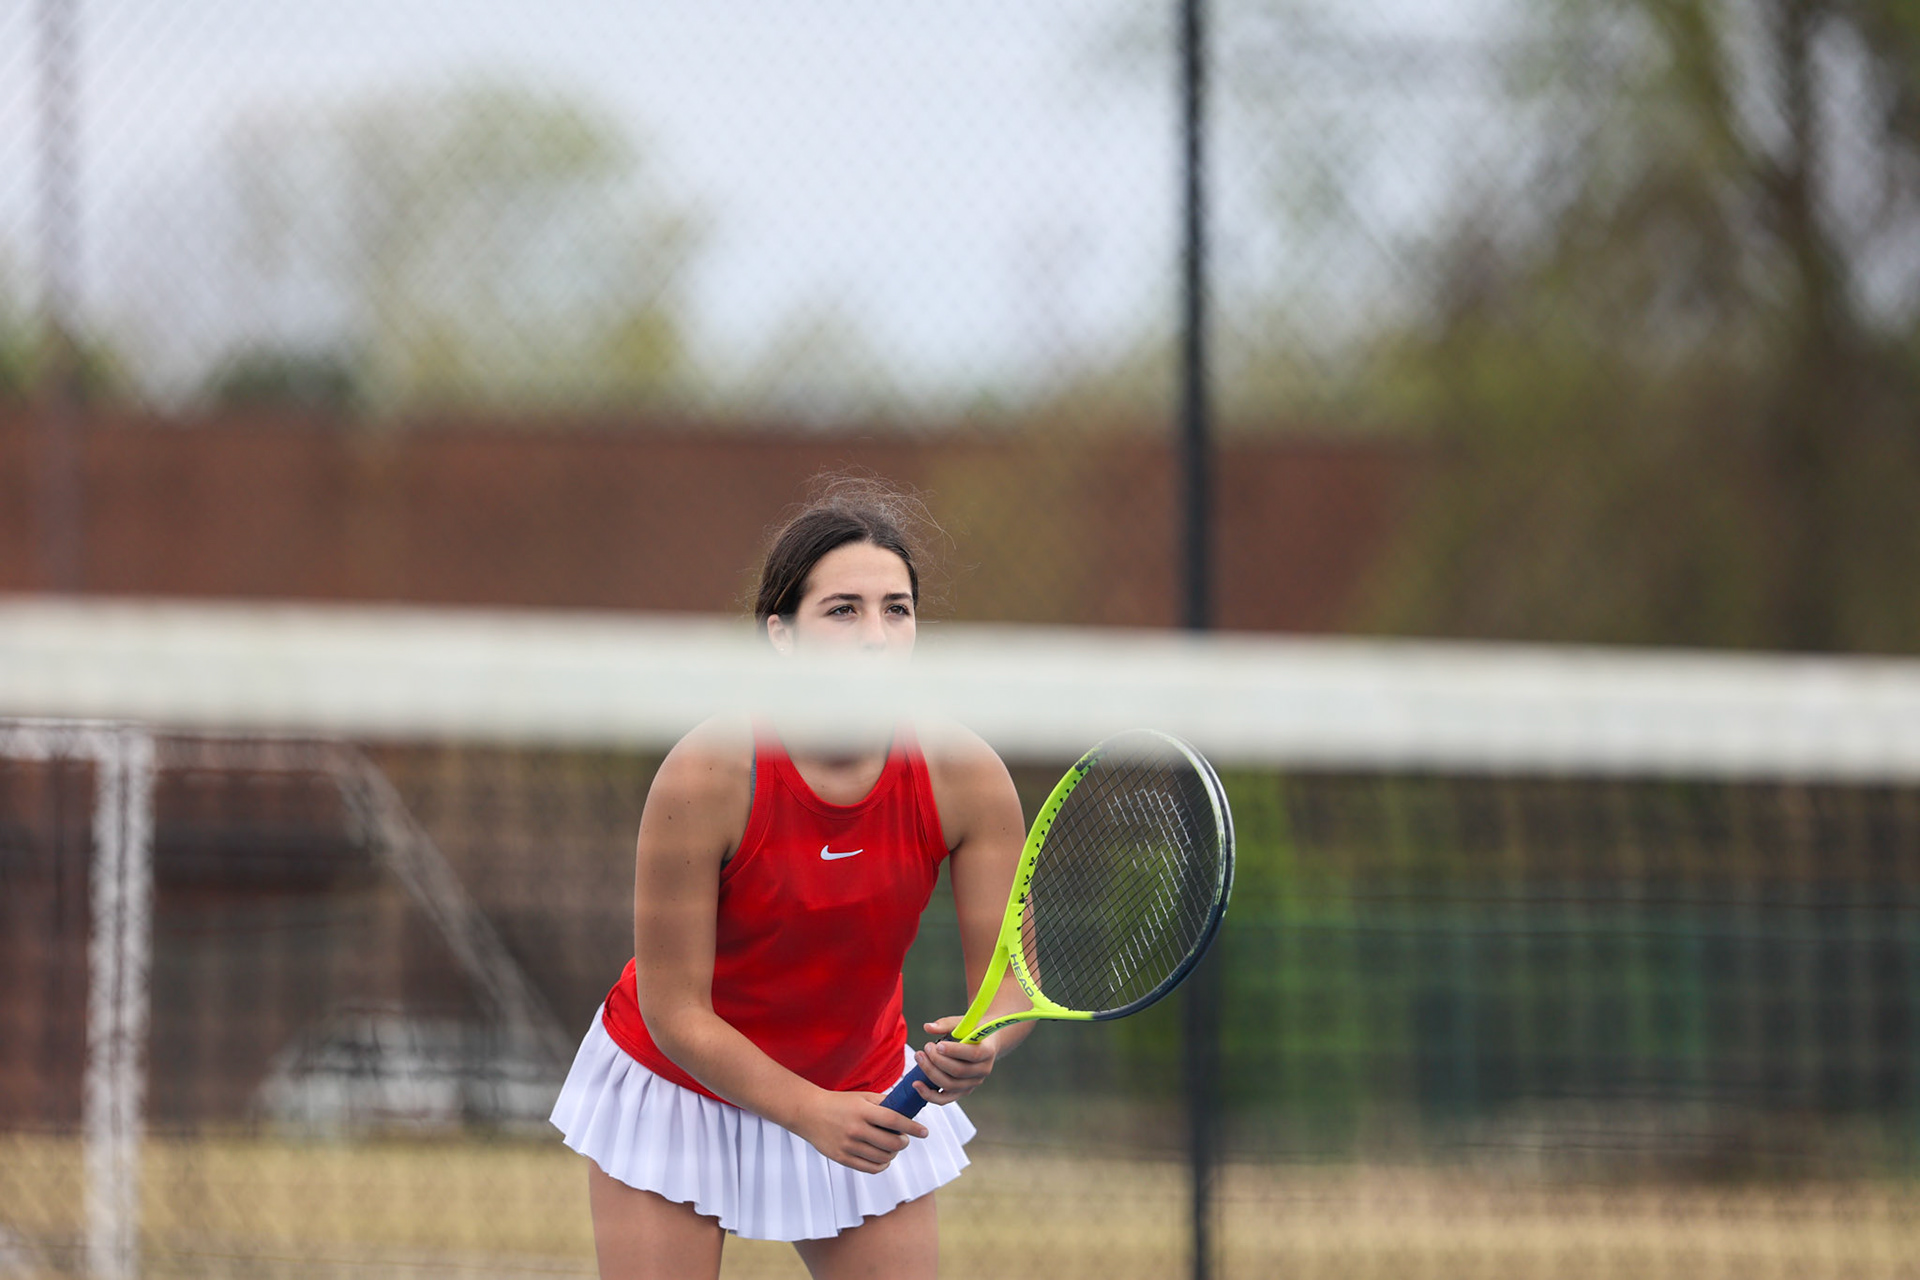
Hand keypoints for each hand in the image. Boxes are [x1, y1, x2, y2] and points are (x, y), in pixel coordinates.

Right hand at [793, 1089, 928, 1173]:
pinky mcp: (842, 1158)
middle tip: (904, 1139)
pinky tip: (883, 1158)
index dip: (912, 1127)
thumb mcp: (861, 1096)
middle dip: (903, 1142)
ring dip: (893, 1153)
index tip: (924, 1132)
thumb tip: (905, 1110)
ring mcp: (848, 1145)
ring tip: (893, 1147)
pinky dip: (882, 1165)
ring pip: (882, 1157)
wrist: (808, 1113)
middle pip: (891, 1142)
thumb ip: (882, 1103)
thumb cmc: (838, 1103)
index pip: (894, 1120)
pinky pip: (870, 1168)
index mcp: (862, 1111)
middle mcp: (856, 1129)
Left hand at [910, 1016, 998, 1104]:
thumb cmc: (972, 1031)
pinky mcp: (961, 1092)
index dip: (955, 1051)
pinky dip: (929, 1094)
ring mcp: (972, 1083)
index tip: (938, 1044)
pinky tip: (916, 1084)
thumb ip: (946, 1024)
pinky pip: (944, 1099)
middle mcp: (982, 1070)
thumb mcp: (964, 1023)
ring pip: (949, 1085)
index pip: (973, 1054)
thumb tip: (928, 1027)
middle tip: (926, 1047)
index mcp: (987, 1051)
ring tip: (919, 1056)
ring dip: (930, 1072)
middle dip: (938, 1060)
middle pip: (959, 1071)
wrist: (984, 1044)